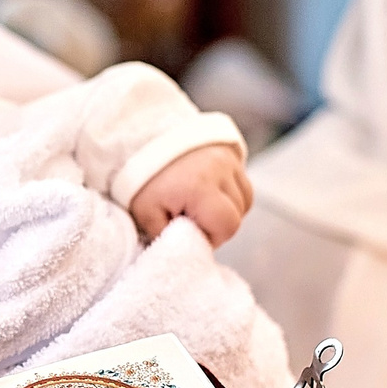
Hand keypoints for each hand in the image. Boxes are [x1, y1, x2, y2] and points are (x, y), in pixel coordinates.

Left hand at [127, 145, 252, 245]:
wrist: (143, 138)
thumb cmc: (141, 178)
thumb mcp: (144, 212)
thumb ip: (164, 234)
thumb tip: (182, 249)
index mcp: (200, 187)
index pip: (226, 226)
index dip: (211, 237)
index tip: (189, 232)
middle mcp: (221, 171)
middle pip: (238, 215)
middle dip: (219, 226)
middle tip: (194, 221)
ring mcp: (230, 161)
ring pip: (244, 200)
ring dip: (227, 210)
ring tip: (200, 208)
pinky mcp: (233, 154)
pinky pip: (243, 185)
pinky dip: (232, 195)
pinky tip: (211, 196)